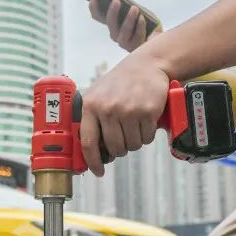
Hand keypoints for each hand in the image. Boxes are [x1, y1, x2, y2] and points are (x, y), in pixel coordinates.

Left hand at [80, 51, 170, 176]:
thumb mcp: (97, 94)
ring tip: (134, 125)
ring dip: (135, 141)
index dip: (92, 161)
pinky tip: (145, 120)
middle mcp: (108, 108)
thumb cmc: (120, 82)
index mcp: (91, 105)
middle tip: (123, 140)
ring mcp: (128, 110)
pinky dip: (147, 134)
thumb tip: (88, 150)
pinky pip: (147, 138)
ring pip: (132, 145)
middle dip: (120, 149)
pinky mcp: (147, 111)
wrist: (147, 65)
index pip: (88, 142)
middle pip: (114, 148)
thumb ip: (90, 118)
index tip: (98, 171)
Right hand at [89, 0, 150, 52]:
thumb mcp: (135, 8)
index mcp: (112, 23)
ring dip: (129, 19)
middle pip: (110, 23)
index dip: (94, 8)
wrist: (157, 38)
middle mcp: (115, 34)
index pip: (98, 17)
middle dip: (112, 12)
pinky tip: (142, 18)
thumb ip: (127, 1)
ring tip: (134, 8)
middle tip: (116, 0)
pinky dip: (140, 26)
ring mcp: (124, 42)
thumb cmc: (144, 21)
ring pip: (124, 31)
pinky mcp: (136, 47)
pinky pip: (137, 35)